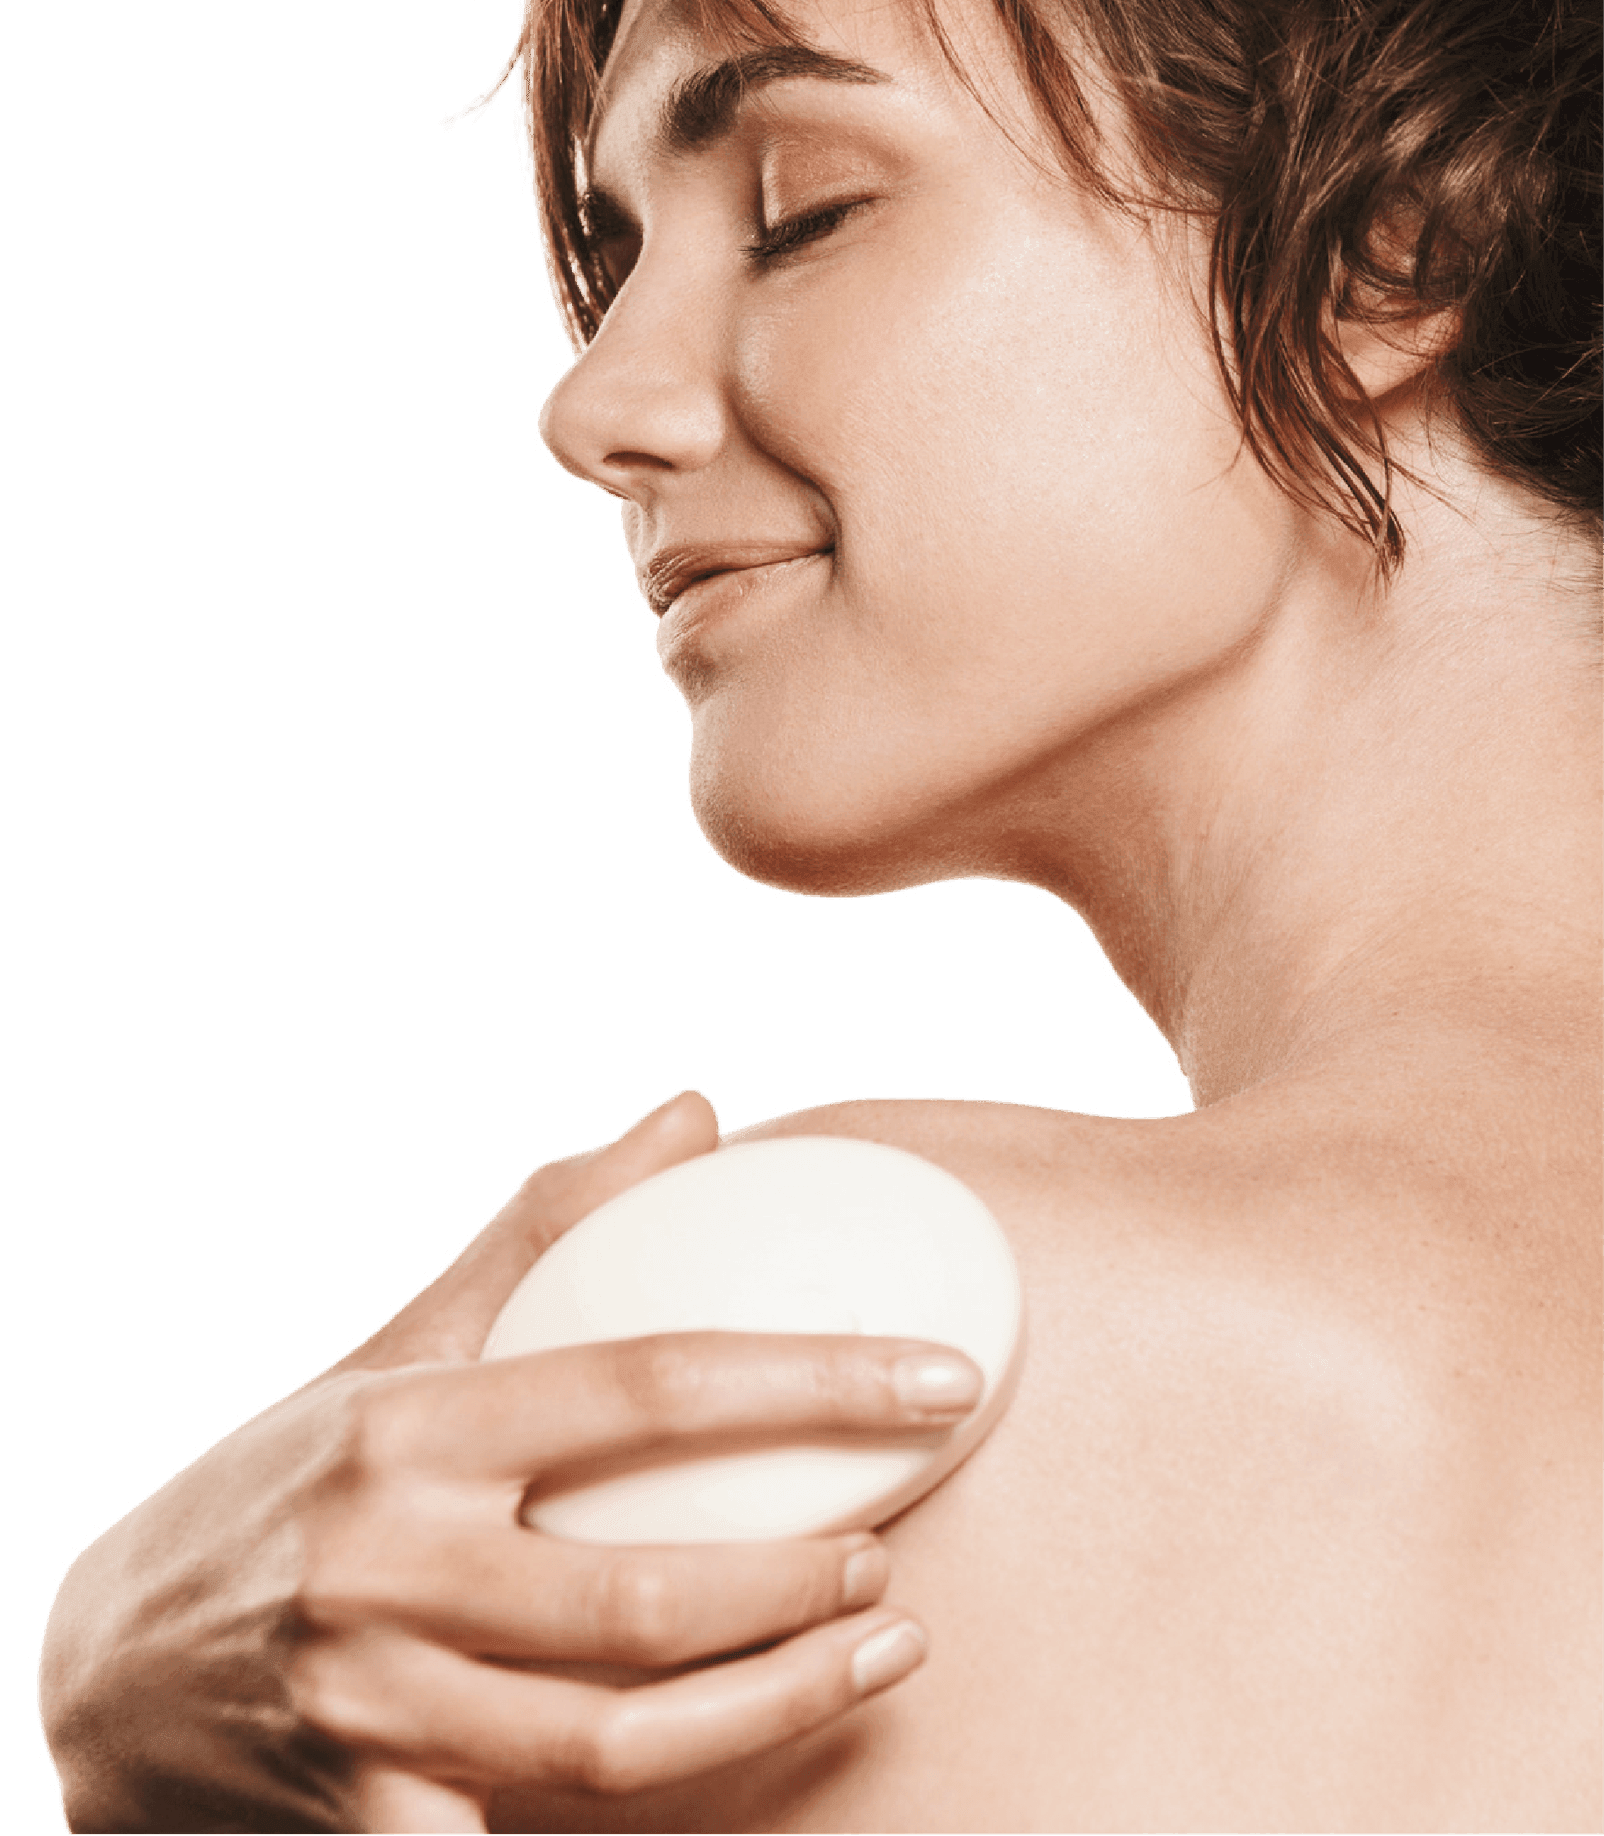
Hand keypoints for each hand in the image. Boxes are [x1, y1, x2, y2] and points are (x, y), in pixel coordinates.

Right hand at [38, 1091, 981, 1832]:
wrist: (117, 1665)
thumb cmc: (299, 1475)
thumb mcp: (406, 1346)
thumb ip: (549, 1229)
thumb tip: (697, 1111)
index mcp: (413, 1425)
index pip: (647, 1382)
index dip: (815, 1379)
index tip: (944, 1378)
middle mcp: (385, 1564)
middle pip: (645, 1593)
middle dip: (803, 1582)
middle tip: (898, 1555)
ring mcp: (371, 1709)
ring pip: (616, 1740)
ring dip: (775, 1705)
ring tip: (884, 1648)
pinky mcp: (368, 1823)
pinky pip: (536, 1835)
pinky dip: (659, 1816)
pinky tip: (753, 1764)